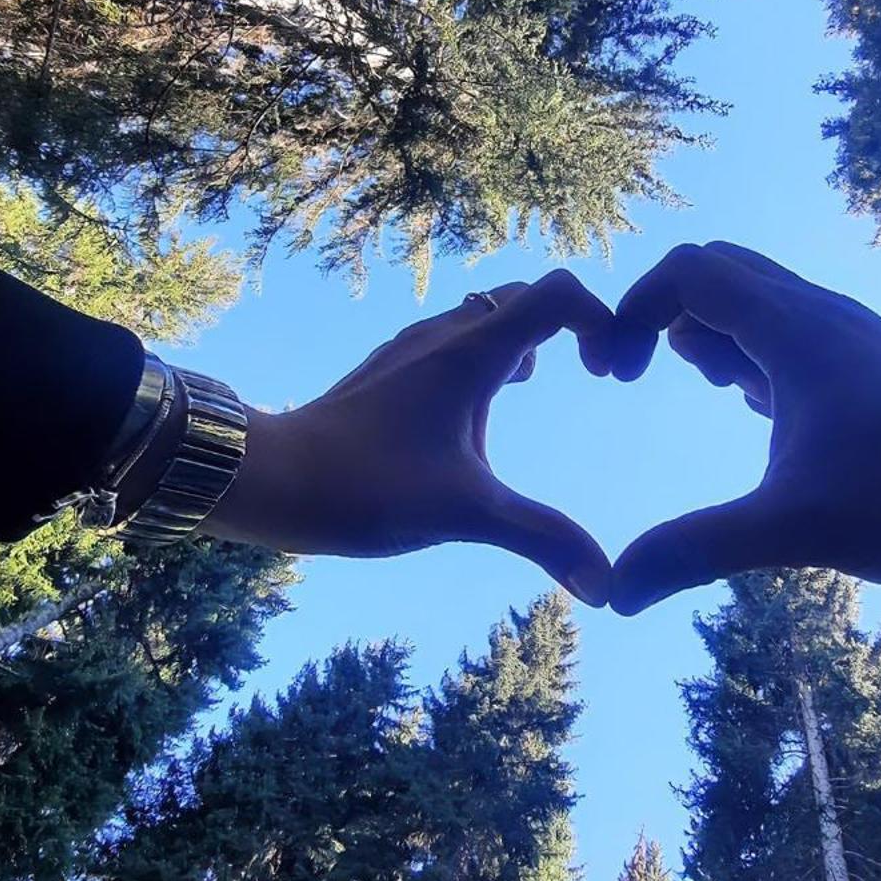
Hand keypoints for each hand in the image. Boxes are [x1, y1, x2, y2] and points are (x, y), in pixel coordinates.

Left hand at [210, 271, 613, 604]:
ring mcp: (410, 350)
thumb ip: (543, 541)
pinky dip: (483, 355)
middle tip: (593, 372)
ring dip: (524, 337)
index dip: (603, 320)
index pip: (559, 293)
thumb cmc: (364, 487)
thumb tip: (606, 586)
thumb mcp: (467, 514)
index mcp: (473, 353)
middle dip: (571, 325)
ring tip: (539, 383)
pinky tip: (476, 409)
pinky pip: (451, 339)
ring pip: (483, 314)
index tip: (610, 375)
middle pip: (527, 296)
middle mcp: (444, 335)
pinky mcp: (386, 372)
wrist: (270, 478)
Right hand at [604, 243, 880, 615]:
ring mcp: (861, 341)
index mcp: (794, 329)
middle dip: (668, 312)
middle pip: (725, 272)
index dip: (632, 311)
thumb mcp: (791, 529)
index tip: (614, 377)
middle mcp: (827, 316)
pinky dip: (764, 355)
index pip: (689, 273)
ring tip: (700, 385)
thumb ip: (693, 550)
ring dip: (720, 331)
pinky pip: (805, 335)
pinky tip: (765, 414)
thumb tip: (613, 593)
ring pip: (769, 302)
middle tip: (641, 375)